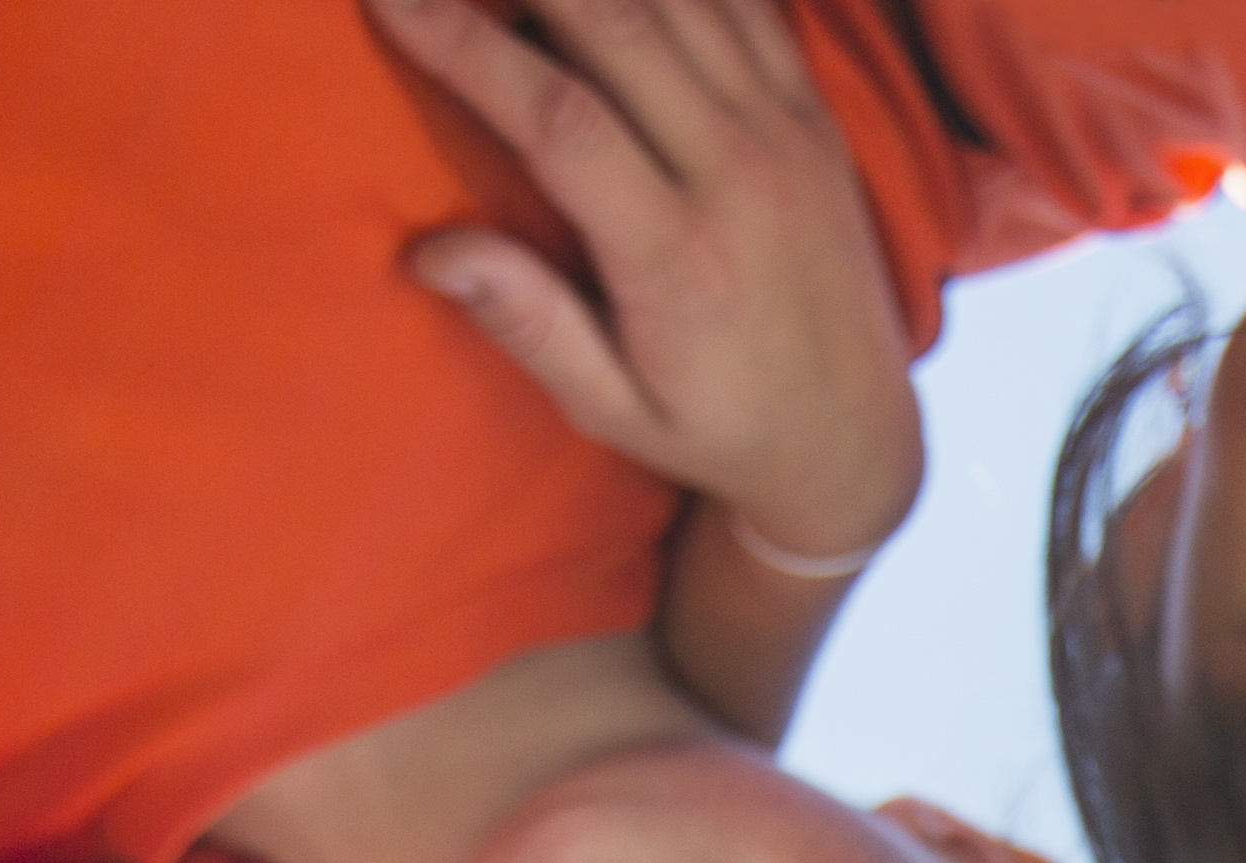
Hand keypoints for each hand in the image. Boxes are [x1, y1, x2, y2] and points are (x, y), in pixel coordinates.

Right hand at [366, 0, 926, 570]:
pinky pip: (743, 3)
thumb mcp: (615, 409)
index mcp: (679, 257)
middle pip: (617, 25)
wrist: (854, 437)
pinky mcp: (814, 111)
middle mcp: (741, 177)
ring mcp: (787, 132)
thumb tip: (429, 252)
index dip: (471, 47)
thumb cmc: (717, 428)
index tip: (392, 2)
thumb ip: (530, 324)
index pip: (561, 120)